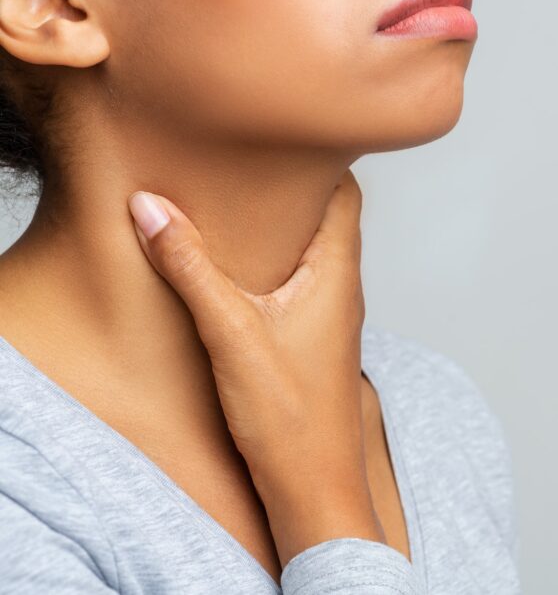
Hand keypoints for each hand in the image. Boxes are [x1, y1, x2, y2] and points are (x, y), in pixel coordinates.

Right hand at [126, 169, 383, 564]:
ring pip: (315, 248)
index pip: (347, 192)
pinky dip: (276, 259)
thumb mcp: (231, 334)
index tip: (283, 132)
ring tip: (237, 201)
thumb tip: (151, 208)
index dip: (322, 157)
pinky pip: (302, 279)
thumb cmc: (290, 417)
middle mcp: (343, 287)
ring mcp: (332, 313)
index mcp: (337, 272)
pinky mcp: (314, 337)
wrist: (315, 485)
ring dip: (283, 224)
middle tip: (248, 158)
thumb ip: (191, 269)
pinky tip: (241, 267)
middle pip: (330, 215)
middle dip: (294, 184)